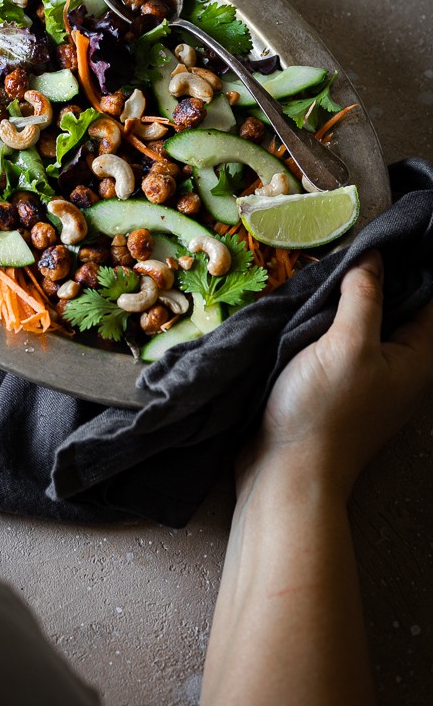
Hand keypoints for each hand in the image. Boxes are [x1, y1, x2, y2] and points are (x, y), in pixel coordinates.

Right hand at [239, 251, 432, 498]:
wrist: (286, 473)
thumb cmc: (325, 410)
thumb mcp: (347, 343)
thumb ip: (364, 295)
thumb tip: (374, 255)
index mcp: (417, 358)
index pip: (428, 296)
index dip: (412, 261)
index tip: (386, 231)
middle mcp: (400, 367)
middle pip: (399, 306)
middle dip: (377, 275)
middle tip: (350, 244)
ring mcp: (368, 378)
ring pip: (367, 322)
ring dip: (348, 296)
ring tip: (325, 265)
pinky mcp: (337, 385)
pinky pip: (342, 340)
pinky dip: (329, 318)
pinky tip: (308, 302)